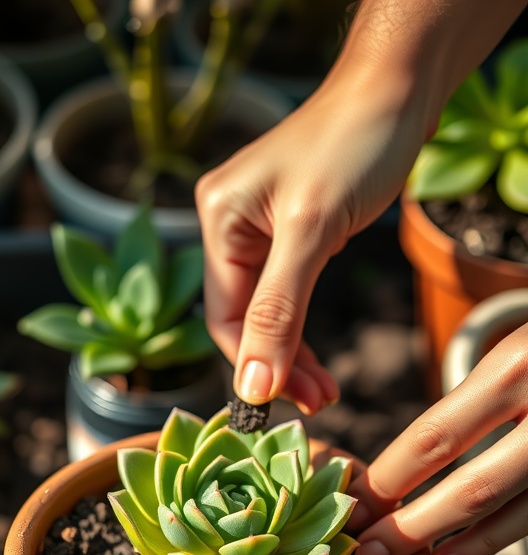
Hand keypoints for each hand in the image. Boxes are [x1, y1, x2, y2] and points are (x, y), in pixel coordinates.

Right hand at [195, 54, 429, 414]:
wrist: (398, 89)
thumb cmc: (354, 145)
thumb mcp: (312, 232)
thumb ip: (278, 311)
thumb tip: (252, 387)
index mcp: (217, 220)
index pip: (226, 317)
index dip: (258, 366)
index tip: (294, 405)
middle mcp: (228, 225)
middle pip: (244, 319)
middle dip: (280, 365)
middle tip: (320, 403)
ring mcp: (258, 228)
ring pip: (266, 311)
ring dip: (294, 355)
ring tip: (326, 391)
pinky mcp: (289, 231)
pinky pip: (285, 293)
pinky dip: (303, 327)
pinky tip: (318, 356)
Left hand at [348, 328, 527, 554]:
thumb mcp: (517, 350)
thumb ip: (476, 398)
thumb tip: (403, 464)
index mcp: (518, 366)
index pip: (437, 436)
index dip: (390, 477)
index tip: (354, 500)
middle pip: (472, 486)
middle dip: (410, 526)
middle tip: (365, 550)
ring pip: (512, 510)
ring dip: (456, 544)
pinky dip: (497, 539)